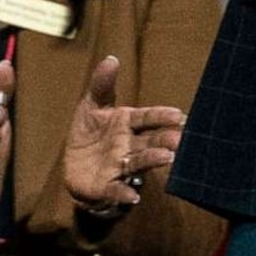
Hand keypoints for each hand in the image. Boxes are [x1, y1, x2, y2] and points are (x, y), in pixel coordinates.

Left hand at [61, 54, 185, 217]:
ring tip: (167, 157)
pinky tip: (132, 196)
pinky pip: (117, 189)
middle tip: (179, 138)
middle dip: (164, 139)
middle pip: (149, 141)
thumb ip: (102, 85)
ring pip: (139, 162)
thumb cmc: (89, 133)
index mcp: (126, 123)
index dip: (160, 116)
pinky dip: (124, 193)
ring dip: (153, 160)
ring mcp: (120, 166)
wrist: (75, 167)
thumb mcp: (91, 106)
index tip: (178, 114)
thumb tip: (111, 58)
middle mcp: (128, 145)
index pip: (146, 118)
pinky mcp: (108, 185)